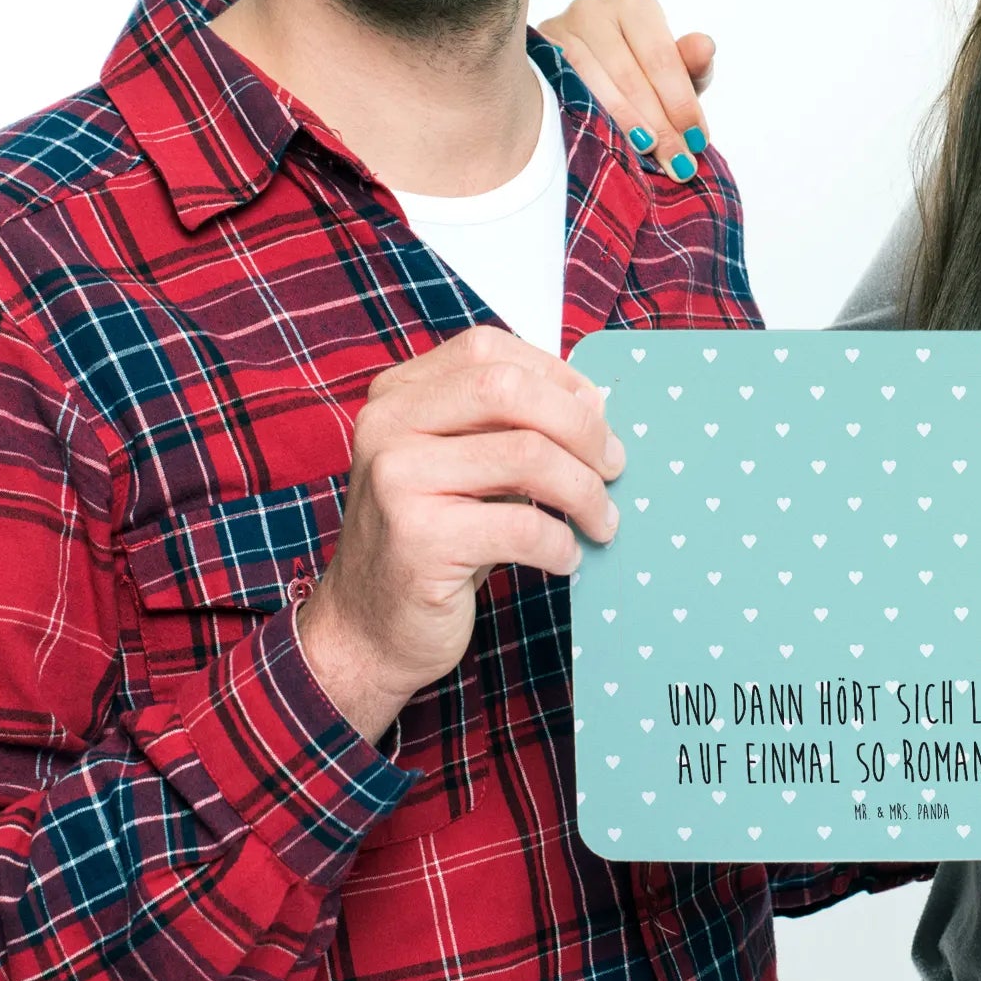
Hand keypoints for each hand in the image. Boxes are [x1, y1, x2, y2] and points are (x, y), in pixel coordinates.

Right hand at [297, 326, 624, 743]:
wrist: (366, 628)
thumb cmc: (431, 540)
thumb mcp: (463, 465)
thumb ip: (511, 425)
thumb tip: (595, 400)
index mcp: (397, 394)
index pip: (490, 351)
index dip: (557, 377)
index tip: (597, 415)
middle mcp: (387, 425)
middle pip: (510, 390)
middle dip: (581, 426)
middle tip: (613, 467)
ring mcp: (397, 480)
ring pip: (527, 456)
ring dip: (584, 491)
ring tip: (601, 521)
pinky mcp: (419, 539)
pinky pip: (522, 525)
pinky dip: (561, 542)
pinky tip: (566, 557)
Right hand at [537, 0, 714, 179]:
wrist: (582, 76)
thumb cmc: (637, 71)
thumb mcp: (670, 71)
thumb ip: (690, 63)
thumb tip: (705, 46)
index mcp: (633, 4)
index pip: (662, 58)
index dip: (681, 103)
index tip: (697, 140)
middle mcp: (592, 9)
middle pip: (629, 75)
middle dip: (658, 124)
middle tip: (677, 163)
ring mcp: (558, 30)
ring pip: (594, 85)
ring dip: (625, 126)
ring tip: (649, 156)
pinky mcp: (535, 56)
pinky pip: (563, 91)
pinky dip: (589, 118)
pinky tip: (607, 141)